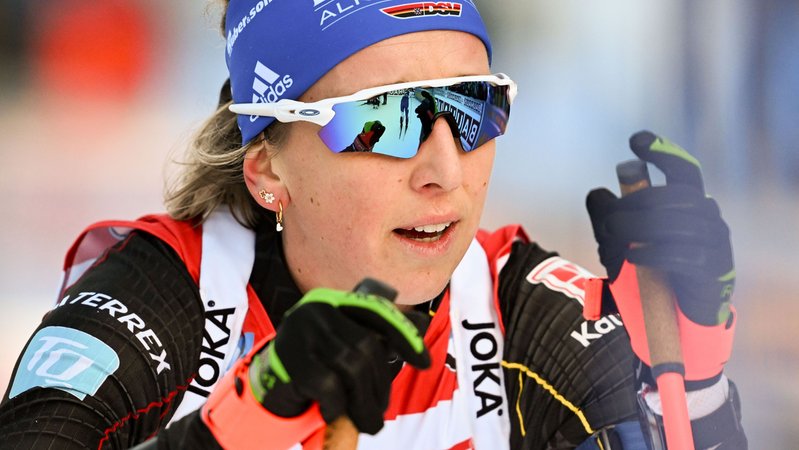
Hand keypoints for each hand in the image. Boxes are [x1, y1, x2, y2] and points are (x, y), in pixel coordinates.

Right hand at [249, 285, 429, 434]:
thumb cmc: (316, 368)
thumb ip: (376, 341)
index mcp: (336, 302)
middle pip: (367, 345)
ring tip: (367, 422)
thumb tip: (422, 331)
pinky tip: (332, 412)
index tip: (424, 362)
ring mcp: (300, 329)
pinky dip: (336, 404)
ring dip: (364, 402)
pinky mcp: (288, 355)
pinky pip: (327, 383)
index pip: (377, 312)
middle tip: (379, 413)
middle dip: (380, 385)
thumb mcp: (346, 350)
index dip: (404, 335)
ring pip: (351, 365)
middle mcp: (318, 307)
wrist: (267, 386)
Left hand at [586, 131, 735, 379]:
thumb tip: (597, 192)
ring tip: (612, 241)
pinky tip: (633, 257)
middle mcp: (708, 218)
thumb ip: (609, 218)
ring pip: (674, 223)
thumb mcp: (623, 244)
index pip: (683, 170)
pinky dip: (652, 253)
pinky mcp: (711, 271)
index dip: (662, 152)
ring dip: (636, 230)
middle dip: (631, 208)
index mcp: (690, 206)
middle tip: (605, 224)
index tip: (636, 142)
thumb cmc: (653, 276)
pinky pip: (682, 254)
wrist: (677, 322)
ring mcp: (714, 243)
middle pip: (669, 198)